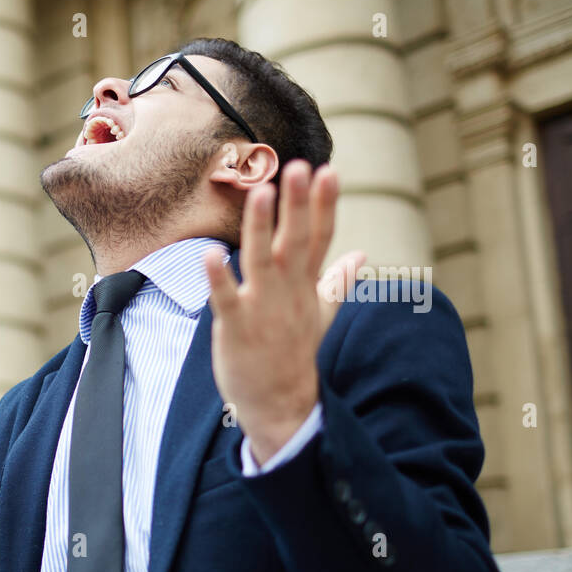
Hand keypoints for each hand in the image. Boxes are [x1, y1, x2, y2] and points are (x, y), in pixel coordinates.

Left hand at [205, 160, 364, 465]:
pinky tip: (211, 254)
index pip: (320, 238)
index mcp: (305, 286)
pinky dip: (220, 278)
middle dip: (298, 205)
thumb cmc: (294, 356)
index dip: (323, 205)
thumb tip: (360, 254)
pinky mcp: (235, 328)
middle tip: (300, 166)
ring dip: (261, 227)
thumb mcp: (320, 315)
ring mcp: (262, 310)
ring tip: (260, 192)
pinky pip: (226, 299)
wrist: (280, 406)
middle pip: (296, 241)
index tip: (328, 170)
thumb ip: (336, 282)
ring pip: (263, 261)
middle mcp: (287, 292)